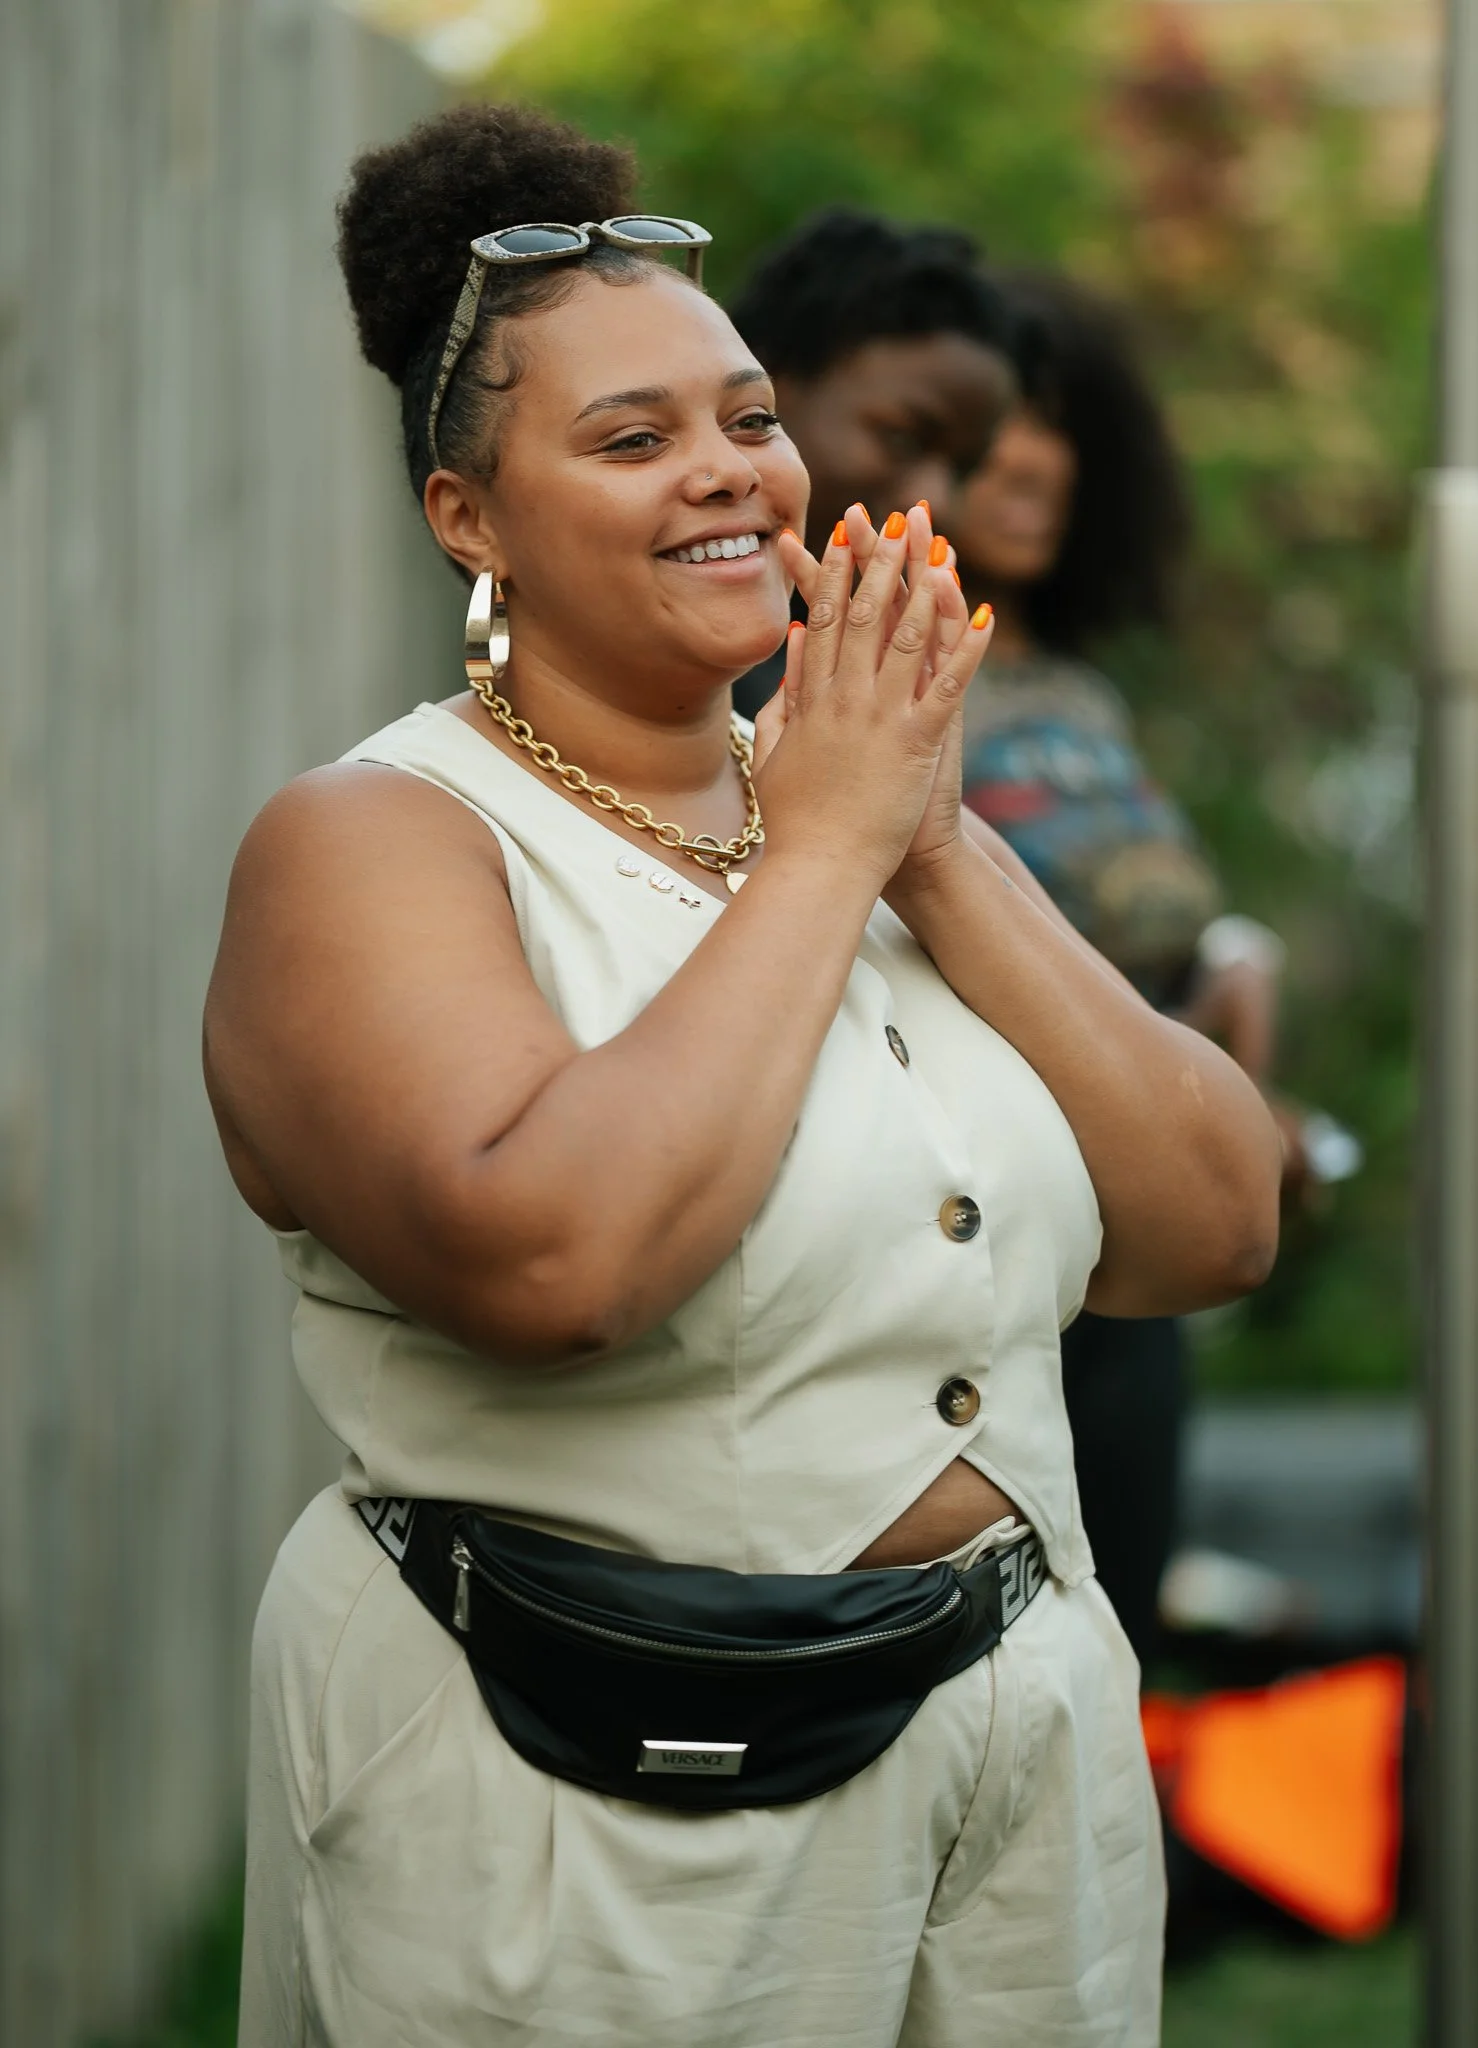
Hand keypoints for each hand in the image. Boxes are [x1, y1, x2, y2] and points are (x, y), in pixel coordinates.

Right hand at [748, 506, 992, 894]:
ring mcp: (879, 718)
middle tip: (895, 516)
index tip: (843, 536)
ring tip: (940, 544)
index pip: (823, 622)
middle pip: (864, 614)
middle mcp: (844, 699)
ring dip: (925, 585)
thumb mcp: (772, 757)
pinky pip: (947, 685)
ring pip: (905, 637)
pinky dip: (967, 647)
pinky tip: (986, 612)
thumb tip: (792, 654)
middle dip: (881, 561)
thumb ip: (779, 704)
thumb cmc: (795, 823)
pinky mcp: (914, 742)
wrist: (819, 869)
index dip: (834, 574)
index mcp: (810, 702)